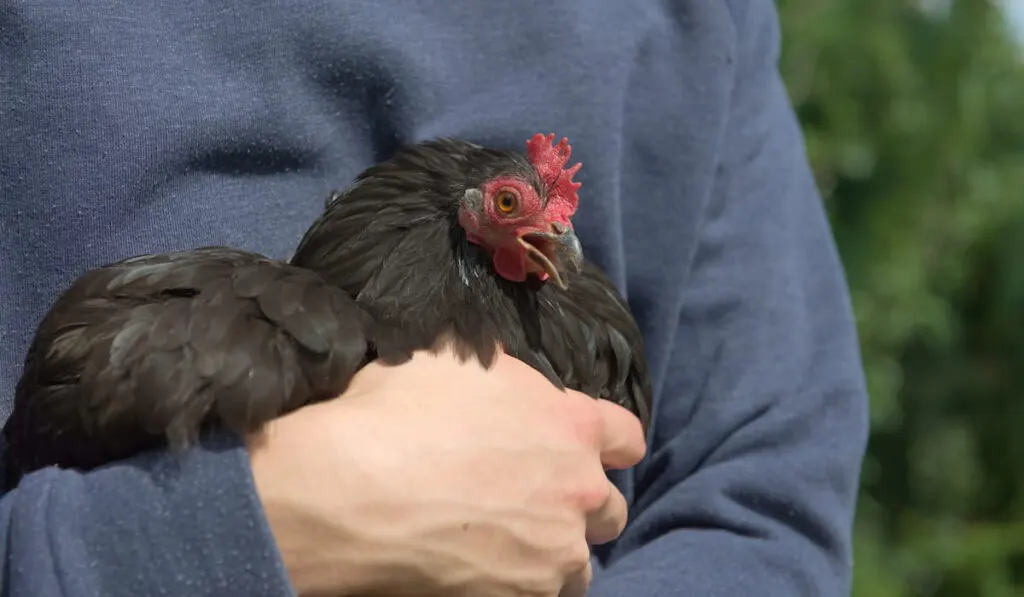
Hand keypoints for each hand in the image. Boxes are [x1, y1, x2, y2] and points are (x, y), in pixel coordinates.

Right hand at [246, 346, 645, 596]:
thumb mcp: (449, 360)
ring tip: (511, 545)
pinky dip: (521, 584)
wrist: (352, 491)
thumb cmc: (397, 414)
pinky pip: (542, 594)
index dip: (611, 443)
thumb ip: (496, 371)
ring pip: (578, 561)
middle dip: (581, 504)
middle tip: (539, 502)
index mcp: (570, 423)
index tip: (596, 452)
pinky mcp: (526, 595)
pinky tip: (485, 571)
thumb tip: (494, 367)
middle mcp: (578, 488)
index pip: (626, 436)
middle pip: (610, 507)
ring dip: (553, 551)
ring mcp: (555, 549)